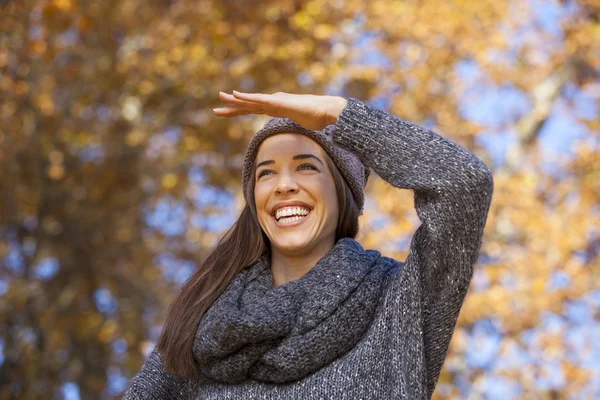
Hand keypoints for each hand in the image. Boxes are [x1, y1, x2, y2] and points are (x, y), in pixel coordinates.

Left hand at [213, 91, 347, 130]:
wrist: (326, 111)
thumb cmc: (317, 118)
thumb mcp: (301, 125)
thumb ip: (295, 127)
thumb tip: (297, 136)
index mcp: (276, 107)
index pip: (254, 109)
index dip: (240, 110)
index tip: (228, 112)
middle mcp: (273, 102)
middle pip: (248, 105)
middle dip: (232, 107)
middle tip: (216, 108)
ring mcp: (274, 101)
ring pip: (249, 101)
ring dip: (234, 100)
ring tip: (220, 97)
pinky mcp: (277, 101)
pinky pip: (258, 99)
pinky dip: (245, 97)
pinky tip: (234, 95)